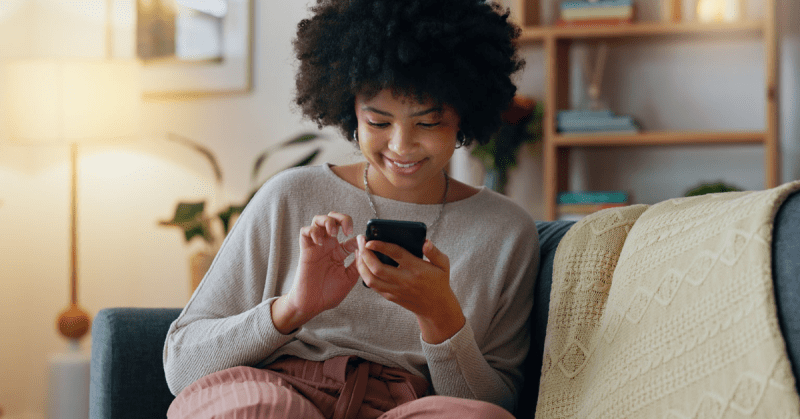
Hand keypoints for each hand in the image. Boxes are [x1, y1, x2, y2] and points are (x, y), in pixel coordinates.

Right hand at [272, 212, 358, 333]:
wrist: (311, 305)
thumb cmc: (328, 294)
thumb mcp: (349, 278)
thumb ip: (357, 263)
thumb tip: (364, 248)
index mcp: (339, 253)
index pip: (350, 236)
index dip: (358, 237)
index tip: (363, 245)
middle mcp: (328, 247)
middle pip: (333, 219)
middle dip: (342, 218)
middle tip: (347, 230)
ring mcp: (316, 247)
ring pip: (318, 220)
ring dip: (327, 221)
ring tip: (333, 233)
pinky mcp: (305, 250)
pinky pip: (305, 231)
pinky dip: (313, 231)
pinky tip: (320, 242)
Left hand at [357, 236, 465, 343]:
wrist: (436, 308)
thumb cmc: (439, 282)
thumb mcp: (443, 265)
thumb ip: (434, 252)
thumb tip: (425, 242)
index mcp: (417, 269)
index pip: (396, 255)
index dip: (381, 246)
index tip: (370, 240)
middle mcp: (405, 280)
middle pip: (378, 268)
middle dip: (365, 254)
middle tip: (360, 241)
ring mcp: (396, 290)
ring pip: (371, 279)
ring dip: (361, 265)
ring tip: (358, 252)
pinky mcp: (390, 297)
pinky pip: (373, 286)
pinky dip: (365, 274)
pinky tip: (363, 264)